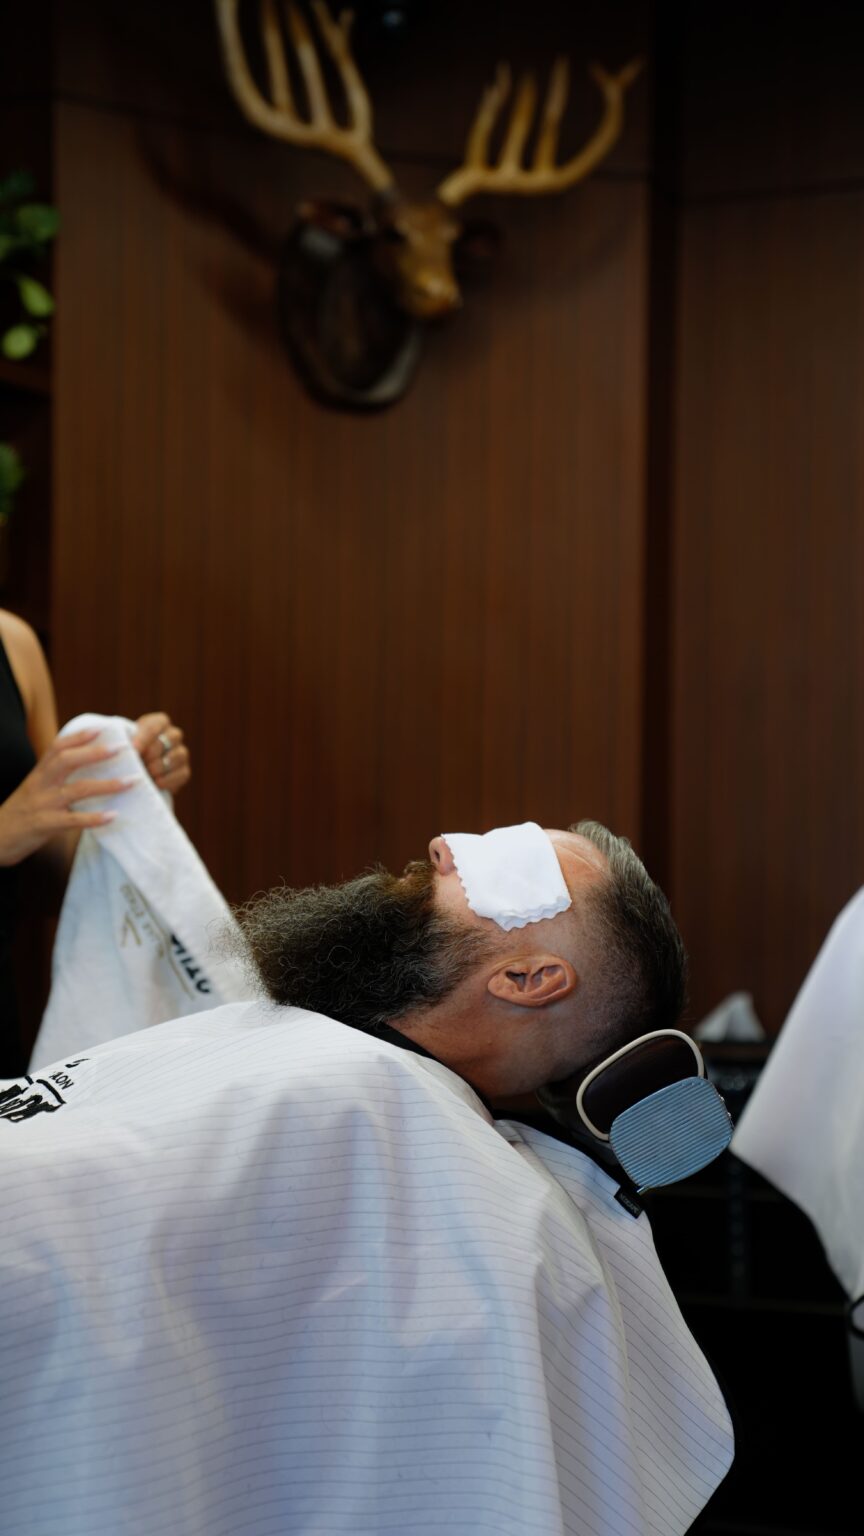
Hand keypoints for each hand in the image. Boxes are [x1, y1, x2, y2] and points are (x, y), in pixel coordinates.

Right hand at [0, 728, 137, 867]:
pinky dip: (93, 818)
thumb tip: (82, 766)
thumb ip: (53, 778)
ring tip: (130, 782)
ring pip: (76, 789)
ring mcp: (42, 804)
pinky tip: (112, 816)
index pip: (57, 748)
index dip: (79, 737)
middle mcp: (40, 785)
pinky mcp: (44, 825)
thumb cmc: (19, 814)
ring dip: (106, 785)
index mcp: (38, 774)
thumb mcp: (34, 790)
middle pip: (67, 761)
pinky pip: (72, 820)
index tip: (101, 728)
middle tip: (122, 749)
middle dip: (95, 753)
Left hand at [133, 712, 190, 796]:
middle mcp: (174, 735)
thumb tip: (129, 750)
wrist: (136, 771)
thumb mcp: (124, 741)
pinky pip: (182, 774)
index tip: (133, 750)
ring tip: (147, 773)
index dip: (144, 738)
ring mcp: (181, 753)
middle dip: (152, 753)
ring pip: (177, 756)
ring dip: (160, 766)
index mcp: (159, 722)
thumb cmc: (127, 752)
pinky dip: (169, 779)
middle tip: (140, 762)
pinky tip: (156, 783)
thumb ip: (126, 741)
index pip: (155, 726)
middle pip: (168, 740)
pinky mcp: (184, 771)